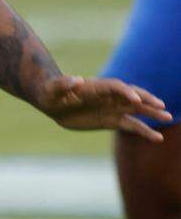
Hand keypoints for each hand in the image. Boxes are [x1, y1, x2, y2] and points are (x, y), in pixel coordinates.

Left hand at [38, 75, 171, 140]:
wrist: (52, 102)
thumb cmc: (50, 92)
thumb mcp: (52, 89)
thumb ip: (63, 84)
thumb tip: (76, 80)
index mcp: (96, 86)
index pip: (115, 86)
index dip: (125, 91)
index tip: (135, 99)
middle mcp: (108, 96)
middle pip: (132, 95)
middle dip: (146, 100)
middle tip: (162, 106)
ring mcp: (112, 108)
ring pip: (136, 110)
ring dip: (152, 113)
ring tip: (168, 117)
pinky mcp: (112, 120)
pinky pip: (131, 125)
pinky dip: (144, 130)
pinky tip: (157, 138)